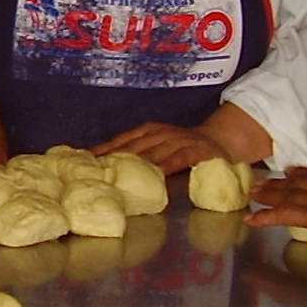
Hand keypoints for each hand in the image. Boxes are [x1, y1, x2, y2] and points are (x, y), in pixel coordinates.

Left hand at [97, 122, 227, 172]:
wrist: (222, 141)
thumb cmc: (184, 148)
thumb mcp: (159, 146)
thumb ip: (139, 155)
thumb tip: (108, 169)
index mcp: (149, 132)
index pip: (121, 140)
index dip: (104, 150)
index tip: (85, 160)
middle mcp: (161, 133)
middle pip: (134, 146)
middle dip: (115, 158)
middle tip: (97, 170)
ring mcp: (179, 140)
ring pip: (154, 151)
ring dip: (136, 162)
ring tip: (120, 173)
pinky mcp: (197, 150)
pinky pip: (179, 158)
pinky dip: (168, 165)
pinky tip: (158, 174)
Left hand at [250, 166, 306, 249]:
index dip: (306, 175)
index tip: (294, 172)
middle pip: (301, 183)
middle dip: (281, 183)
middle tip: (264, 180)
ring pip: (289, 195)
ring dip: (270, 194)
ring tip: (255, 193)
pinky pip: (286, 215)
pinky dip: (267, 217)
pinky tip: (254, 219)